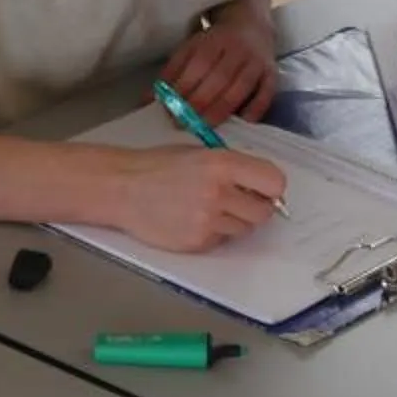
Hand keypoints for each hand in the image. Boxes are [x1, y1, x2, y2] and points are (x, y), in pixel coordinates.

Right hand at [108, 146, 287, 251]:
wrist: (123, 188)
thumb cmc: (160, 166)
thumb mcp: (201, 154)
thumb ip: (234, 168)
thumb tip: (265, 187)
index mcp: (223, 163)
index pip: (274, 182)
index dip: (272, 188)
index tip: (264, 190)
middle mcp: (219, 192)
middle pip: (264, 212)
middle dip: (256, 208)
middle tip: (237, 201)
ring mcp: (208, 220)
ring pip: (244, 229)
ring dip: (234, 221)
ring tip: (207, 208)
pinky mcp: (197, 242)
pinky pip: (222, 240)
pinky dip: (214, 233)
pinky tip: (193, 219)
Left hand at [162, 12, 278, 122]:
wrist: (252, 24)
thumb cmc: (215, 42)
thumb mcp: (191, 49)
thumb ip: (171, 73)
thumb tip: (146, 100)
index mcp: (214, 40)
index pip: (198, 65)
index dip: (183, 89)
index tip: (169, 110)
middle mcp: (237, 50)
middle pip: (219, 78)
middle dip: (200, 103)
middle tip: (184, 124)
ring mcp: (257, 62)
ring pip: (240, 88)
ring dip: (221, 110)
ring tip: (205, 128)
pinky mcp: (272, 74)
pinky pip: (266, 94)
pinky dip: (255, 109)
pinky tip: (242, 123)